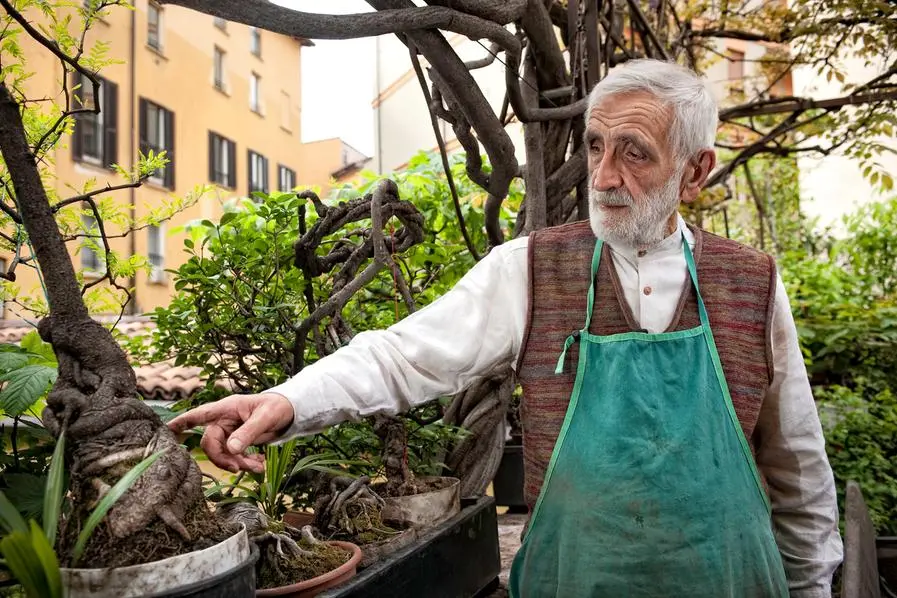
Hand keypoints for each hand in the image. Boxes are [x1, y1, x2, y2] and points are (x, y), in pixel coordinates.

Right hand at [167, 393, 294, 473]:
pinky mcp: (238, 441)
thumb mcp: (265, 417)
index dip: (181, 423)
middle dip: (223, 458)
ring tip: (258, 467)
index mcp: (227, 409)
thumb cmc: (277, 406)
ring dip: (238, 463)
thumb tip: (231, 449)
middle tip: (239, 468)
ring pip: (223, 453)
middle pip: (210, 443)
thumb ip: (248, 433)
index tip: (165, 431)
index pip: (198, 415)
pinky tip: (260, 465)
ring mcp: (230, 432)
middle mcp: (224, 420)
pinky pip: (234, 456)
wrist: (291, 412)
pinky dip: (246, 463)